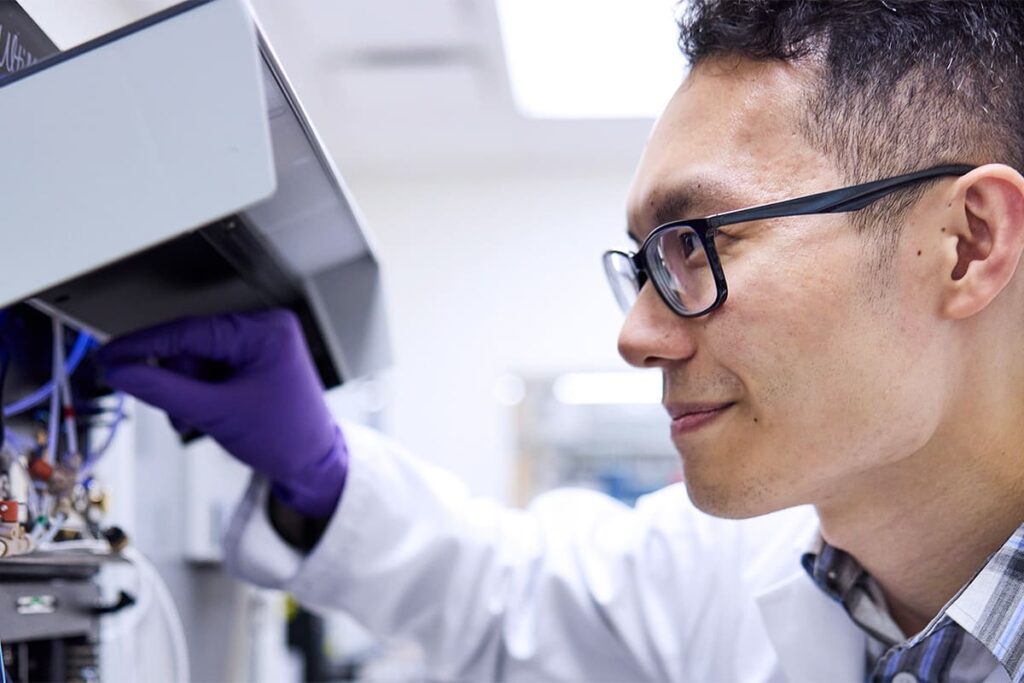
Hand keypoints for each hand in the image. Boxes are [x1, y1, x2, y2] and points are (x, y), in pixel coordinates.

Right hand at [97, 310, 347, 518]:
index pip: (189, 330)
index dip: (142, 344)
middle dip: (176, 381)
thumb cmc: (284, 438)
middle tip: (179, 414)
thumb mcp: (215, 413)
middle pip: (190, 345)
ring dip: (186, 391)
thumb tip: (120, 372)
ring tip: (200, 419)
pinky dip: (199, 392)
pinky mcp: (255, 359)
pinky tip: (208, 413)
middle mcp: (265, 328)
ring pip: (195, 358)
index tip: (108, 355)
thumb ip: (162, 390)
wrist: (313, 464)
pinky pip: (210, 368)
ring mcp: (261, 343)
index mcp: (265, 331)